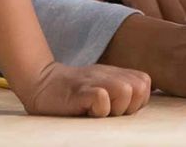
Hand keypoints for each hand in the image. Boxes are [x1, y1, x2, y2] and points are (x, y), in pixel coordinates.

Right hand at [19, 61, 151, 116]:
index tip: (119, 107)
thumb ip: (121, 89)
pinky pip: (101, 98)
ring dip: (115, 107)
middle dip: (130, 105)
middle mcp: (108, 75)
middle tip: (109, 111)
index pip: (145, 83)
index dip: (138, 100)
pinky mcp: (80, 91)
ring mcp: (94, 81)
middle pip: (140, 87)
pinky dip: (98, 108)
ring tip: (98, 111)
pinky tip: (87, 110)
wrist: (41, 82)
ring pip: (125, 91)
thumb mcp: (100, 85)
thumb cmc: (73, 92)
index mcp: (115, 74)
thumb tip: (140, 98)